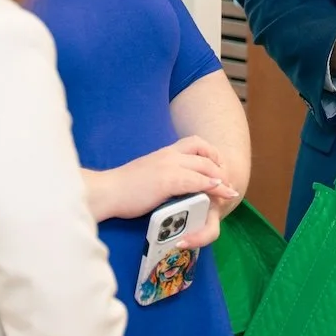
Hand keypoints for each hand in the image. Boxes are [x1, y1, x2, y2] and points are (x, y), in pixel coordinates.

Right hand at [81, 135, 240, 221]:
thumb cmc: (123, 187)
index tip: (219, 168)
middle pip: (205, 153)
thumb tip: (172, 183)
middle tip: (228, 182)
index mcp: (165, 152)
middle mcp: (169, 154)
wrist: (107, 191)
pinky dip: (210, 185)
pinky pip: (196, 180)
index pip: (196, 143)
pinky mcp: (167, 180)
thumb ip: (162, 173)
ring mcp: (169, 166)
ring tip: (228, 191)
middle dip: (221, 167)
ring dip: (220, 179)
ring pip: (204, 166)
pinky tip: (218, 191)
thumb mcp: (148, 173)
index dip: (212, 154)